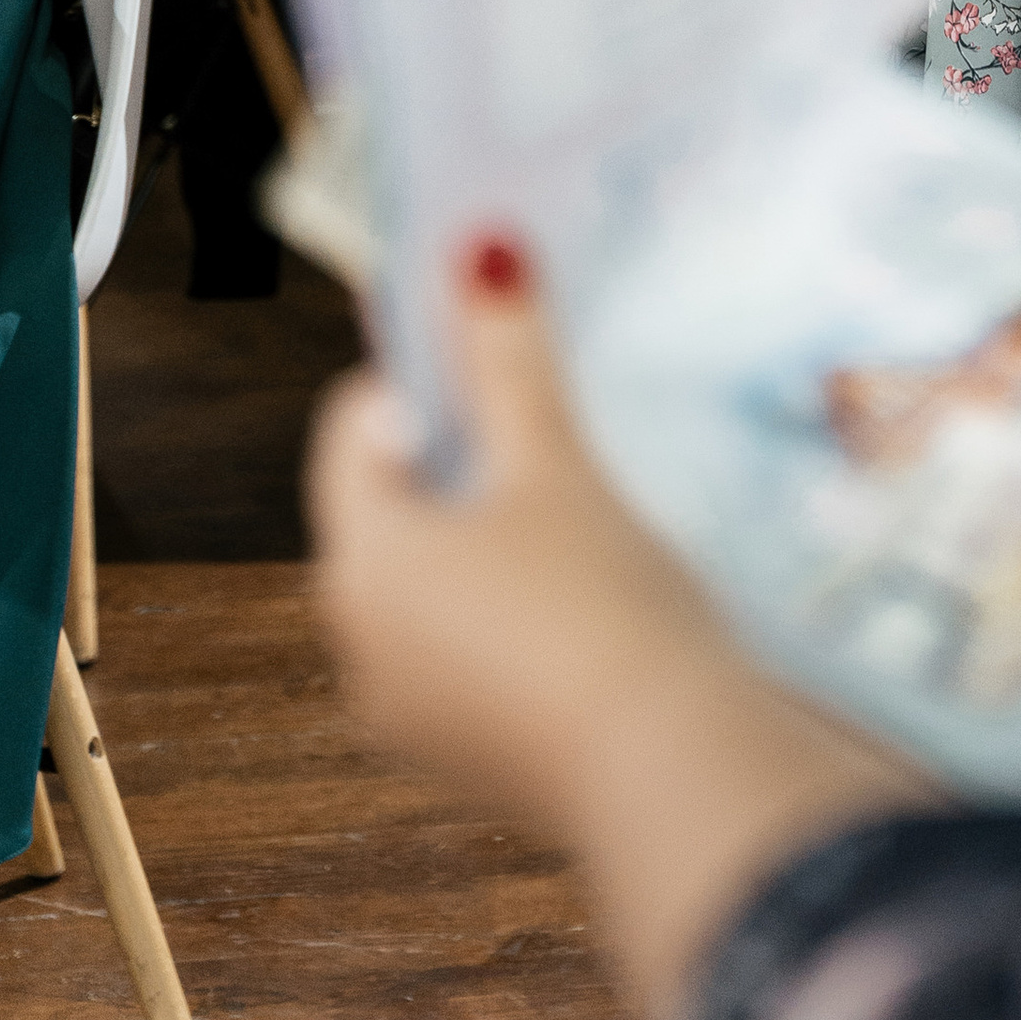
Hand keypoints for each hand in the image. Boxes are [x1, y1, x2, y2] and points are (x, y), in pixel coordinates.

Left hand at [310, 236, 743, 843]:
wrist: (666, 769)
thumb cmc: (599, 597)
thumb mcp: (556, 463)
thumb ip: (510, 356)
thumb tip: (478, 250)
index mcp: (359, 561)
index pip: (354, 425)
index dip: (426, 382)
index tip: (506, 372)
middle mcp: (356, 643)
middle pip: (392, 507)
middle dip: (464, 465)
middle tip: (554, 445)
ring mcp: (405, 713)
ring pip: (430, 584)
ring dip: (488, 543)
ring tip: (582, 529)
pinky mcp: (463, 758)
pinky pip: (463, 653)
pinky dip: (508, 617)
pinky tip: (587, 610)